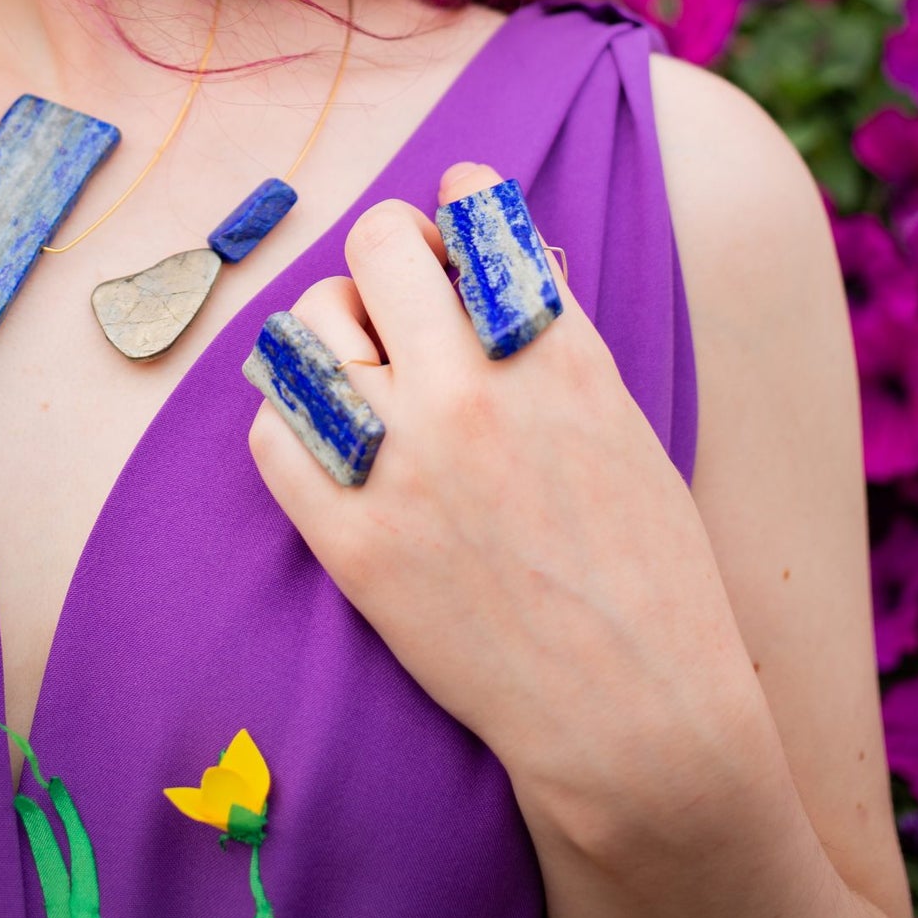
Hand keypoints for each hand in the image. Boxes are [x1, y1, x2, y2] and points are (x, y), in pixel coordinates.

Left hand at [247, 160, 769, 854]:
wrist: (632, 715)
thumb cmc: (647, 568)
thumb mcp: (623, 423)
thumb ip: (555, 333)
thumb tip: (507, 253)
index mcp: (552, 350)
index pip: (470, 209)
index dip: (455, 202)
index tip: (450, 213)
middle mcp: (468, 389)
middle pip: (374, 247)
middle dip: (386, 260)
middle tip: (399, 299)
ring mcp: (400, 463)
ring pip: (305, 327)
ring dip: (333, 335)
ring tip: (362, 369)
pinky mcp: (347, 539)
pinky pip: (270, 430)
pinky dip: (293, 423)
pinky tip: (332, 442)